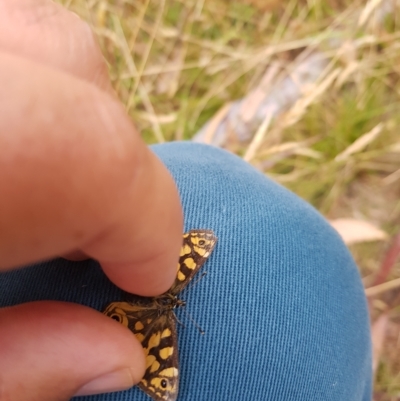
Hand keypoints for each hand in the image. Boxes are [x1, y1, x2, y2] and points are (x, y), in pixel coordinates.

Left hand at [0, 1, 182, 399]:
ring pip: (32, 38)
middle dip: (106, 153)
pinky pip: (3, 44)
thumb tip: (116, 358)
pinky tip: (9, 161)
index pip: (89, 151)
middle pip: (65, 65)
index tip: (147, 277)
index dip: (144, 219)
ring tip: (41, 192)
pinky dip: (23, 91)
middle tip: (90, 233)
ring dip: (62, 114)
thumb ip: (16, 370)